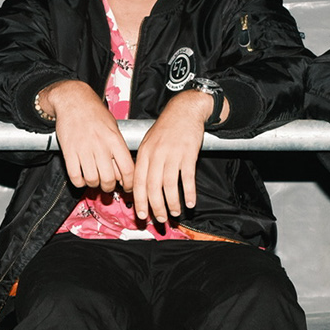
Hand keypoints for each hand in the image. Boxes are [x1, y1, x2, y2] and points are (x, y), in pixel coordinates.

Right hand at [39, 79, 134, 194]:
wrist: (73, 99)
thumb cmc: (94, 112)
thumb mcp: (114, 127)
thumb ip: (119, 149)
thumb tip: (124, 171)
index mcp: (114, 139)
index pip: (128, 169)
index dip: (129, 183)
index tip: (127, 186)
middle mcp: (100, 145)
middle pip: (109, 179)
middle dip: (109, 187)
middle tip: (108, 184)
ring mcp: (84, 149)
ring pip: (92, 180)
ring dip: (94, 184)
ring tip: (94, 179)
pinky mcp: (69, 152)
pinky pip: (75, 177)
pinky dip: (79, 182)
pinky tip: (82, 176)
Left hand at [133, 89, 213, 222]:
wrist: (184, 110)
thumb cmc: (166, 129)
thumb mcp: (149, 142)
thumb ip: (144, 163)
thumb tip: (140, 186)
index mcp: (144, 154)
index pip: (138, 182)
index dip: (140, 201)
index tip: (142, 214)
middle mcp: (156, 155)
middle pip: (153, 187)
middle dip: (156, 207)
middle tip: (160, 219)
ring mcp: (172, 155)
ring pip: (169, 185)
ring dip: (172, 203)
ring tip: (175, 213)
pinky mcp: (188, 154)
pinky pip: (188, 178)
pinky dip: (189, 192)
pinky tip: (191, 202)